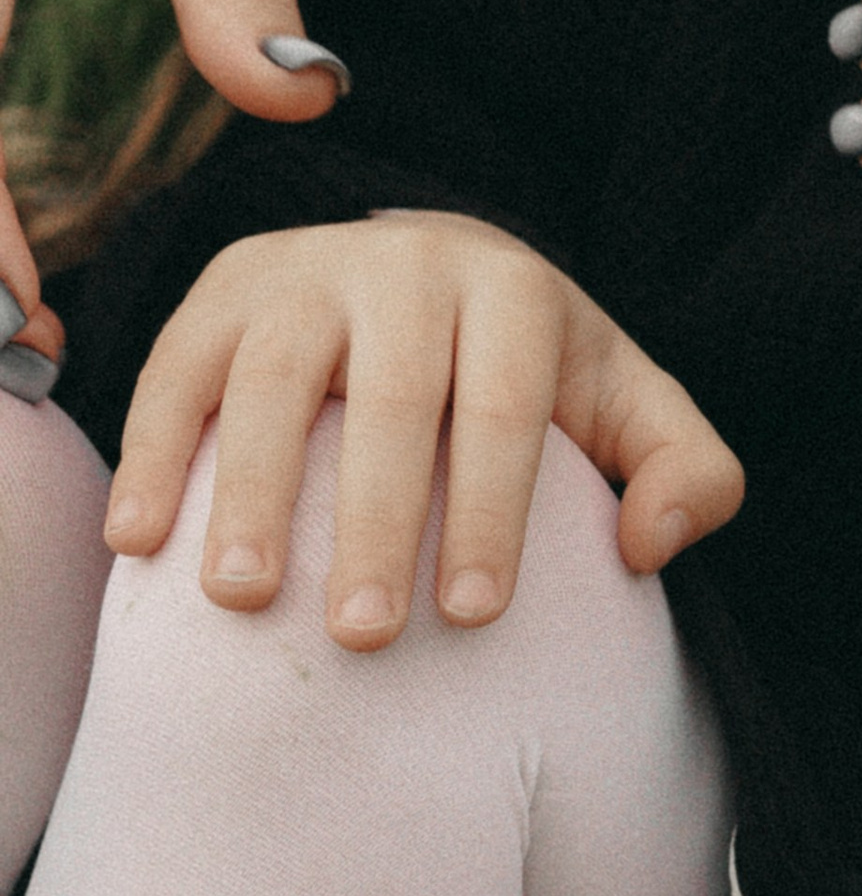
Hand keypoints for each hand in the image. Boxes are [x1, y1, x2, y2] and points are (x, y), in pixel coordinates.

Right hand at [104, 210, 743, 649]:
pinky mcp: (220, 288)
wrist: (423, 270)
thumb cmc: (529, 371)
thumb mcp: (622, 405)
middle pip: (390, 394)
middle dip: (376, 518)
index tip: (471, 615)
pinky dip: (153, 452)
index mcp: (511, 286)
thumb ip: (686, 470)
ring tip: (244, 598)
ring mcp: (304, 268)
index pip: (502, 404)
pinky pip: (177, 368)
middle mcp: (406, 260)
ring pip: (273, 375)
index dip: (490, 509)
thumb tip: (652, 542)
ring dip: (251, 488)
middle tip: (363, 636)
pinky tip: (141, 543)